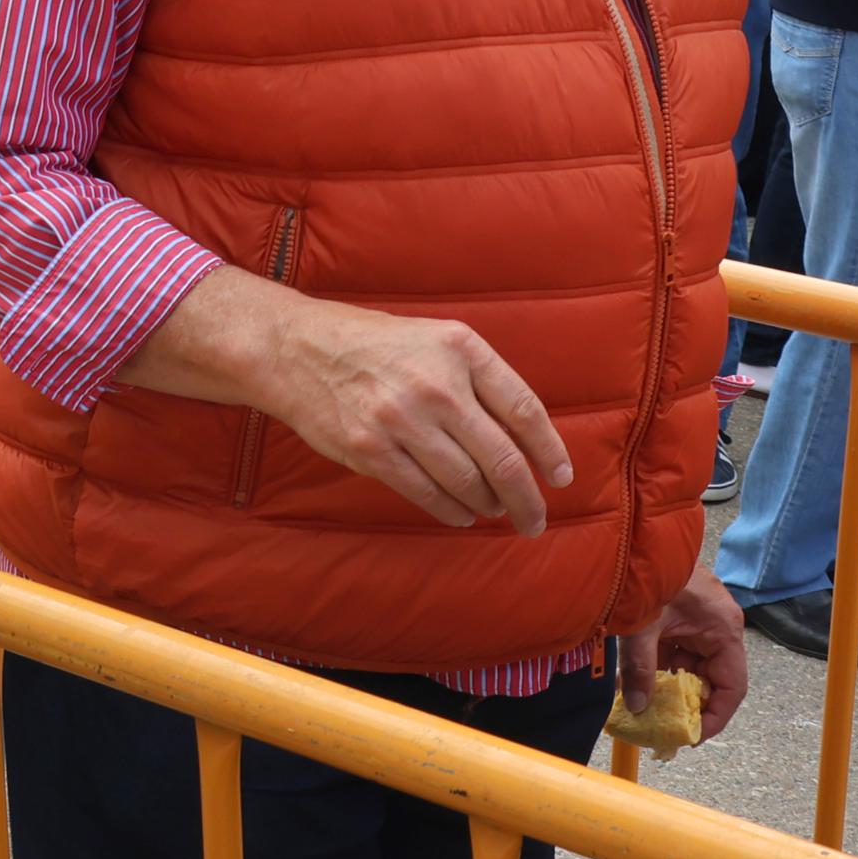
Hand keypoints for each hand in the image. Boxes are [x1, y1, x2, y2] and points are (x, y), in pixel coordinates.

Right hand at [261, 301, 572, 533]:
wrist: (295, 349)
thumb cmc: (373, 345)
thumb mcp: (435, 339)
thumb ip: (478, 379)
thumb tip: (524, 439)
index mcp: (460, 349)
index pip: (523, 409)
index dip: (550, 451)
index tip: (561, 479)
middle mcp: (435, 385)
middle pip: (502, 458)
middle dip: (527, 499)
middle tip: (535, 519)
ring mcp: (400, 420)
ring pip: (466, 482)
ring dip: (488, 504)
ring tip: (495, 510)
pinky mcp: (370, 450)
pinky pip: (425, 493)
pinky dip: (451, 511)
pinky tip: (461, 514)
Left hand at [622, 557, 749, 741]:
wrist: (636, 536)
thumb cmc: (649, 572)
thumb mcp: (642, 626)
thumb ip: (639, 668)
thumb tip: (635, 705)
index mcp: (723, 630)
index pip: (732, 688)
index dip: (714, 716)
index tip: (691, 735)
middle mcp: (717, 629)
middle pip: (710, 680)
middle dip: (686, 704)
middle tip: (661, 726)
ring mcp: (699, 624)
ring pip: (689, 668)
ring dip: (667, 688)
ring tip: (642, 708)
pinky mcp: (680, 619)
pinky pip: (674, 653)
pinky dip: (657, 669)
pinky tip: (633, 683)